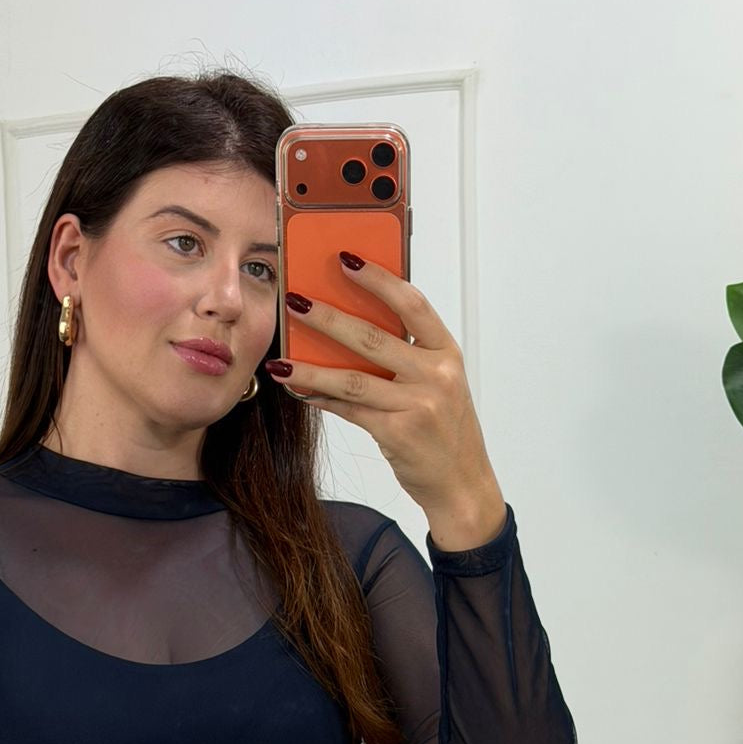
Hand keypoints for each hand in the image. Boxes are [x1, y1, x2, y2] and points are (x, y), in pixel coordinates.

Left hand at [266, 252, 493, 512]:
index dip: (378, 279)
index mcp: (446, 352)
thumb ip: (404, 357)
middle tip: (295, 302)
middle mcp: (436, 375)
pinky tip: (300, 391)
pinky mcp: (398, 433)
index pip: (411, 304)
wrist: (462, 483)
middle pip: (372, 338)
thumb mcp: (436, 384)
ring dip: (310, 368)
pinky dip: (322, 399)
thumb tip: (347, 329)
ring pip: (352, 379)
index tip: (346, 260)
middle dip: (327, 318)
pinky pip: (350, 410)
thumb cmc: (445, 430)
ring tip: (280, 359)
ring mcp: (418, 405)